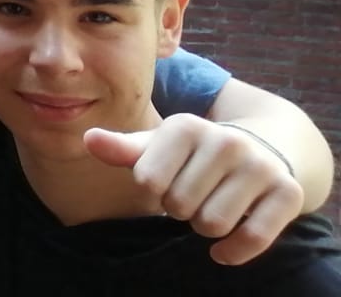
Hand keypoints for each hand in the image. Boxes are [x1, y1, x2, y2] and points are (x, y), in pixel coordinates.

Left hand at [87, 116, 303, 263]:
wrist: (260, 147)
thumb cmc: (193, 154)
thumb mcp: (158, 146)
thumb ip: (124, 149)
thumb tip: (89, 140)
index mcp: (186, 125)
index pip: (147, 180)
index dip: (153, 190)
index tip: (166, 180)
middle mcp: (226, 140)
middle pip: (179, 205)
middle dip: (180, 209)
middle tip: (193, 196)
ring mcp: (259, 165)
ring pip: (212, 224)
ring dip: (205, 228)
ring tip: (212, 207)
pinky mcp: (287, 192)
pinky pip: (253, 238)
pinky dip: (233, 251)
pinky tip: (225, 247)